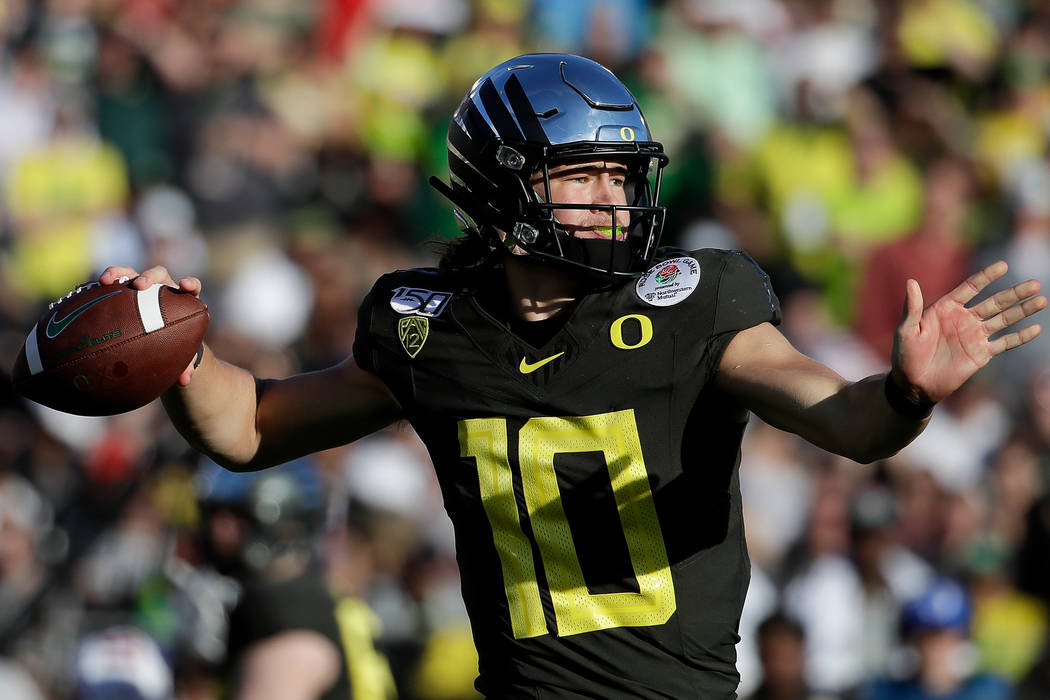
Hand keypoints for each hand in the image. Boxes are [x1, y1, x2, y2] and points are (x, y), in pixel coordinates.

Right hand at [99, 265, 203, 385]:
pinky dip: (96, 286)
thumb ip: (185, 365)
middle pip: (158, 274)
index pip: (191, 286)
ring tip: (105, 281)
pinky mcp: (121, 290)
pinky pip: (108, 285)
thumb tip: (184, 382)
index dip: (190, 284)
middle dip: (149, 276)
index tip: (185, 285)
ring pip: (130, 273)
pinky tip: (79, 290)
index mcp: (181, 300)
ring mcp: (140, 287)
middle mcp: (162, 288)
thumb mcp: (180, 354)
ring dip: (118, 273)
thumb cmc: (172, 342)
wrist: (158, 337)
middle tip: (139, 285)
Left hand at [892, 261, 1045, 404]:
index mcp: (946, 308)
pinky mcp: (981, 354)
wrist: (913, 384)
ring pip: (1003, 319)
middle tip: (1034, 284)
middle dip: (1014, 293)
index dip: (986, 276)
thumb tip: (910, 281)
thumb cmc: (905, 355)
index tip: (1003, 265)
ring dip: (1022, 310)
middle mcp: (964, 319)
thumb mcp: (906, 330)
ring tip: (1041, 300)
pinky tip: (1035, 328)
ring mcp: (974, 336)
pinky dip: (1020, 336)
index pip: (970, 288)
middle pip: (994, 302)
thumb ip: (911, 307)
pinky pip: (1004, 343)